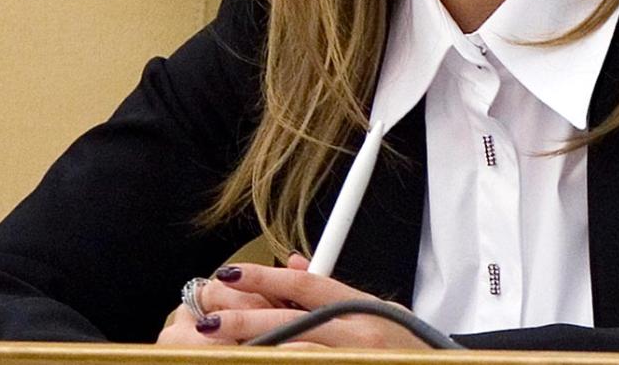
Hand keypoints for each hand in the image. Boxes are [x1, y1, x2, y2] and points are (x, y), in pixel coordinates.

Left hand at [167, 253, 429, 348]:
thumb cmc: (409, 350)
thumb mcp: (380, 311)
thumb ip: (335, 292)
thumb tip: (293, 263)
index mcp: (363, 309)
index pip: (307, 286)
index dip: (265, 278)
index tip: (230, 274)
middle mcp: (359, 334)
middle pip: (291, 322)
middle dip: (244, 319)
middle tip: (209, 316)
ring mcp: (355, 360)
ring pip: (293, 353)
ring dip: (253, 349)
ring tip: (216, 344)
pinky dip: (281, 362)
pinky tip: (255, 360)